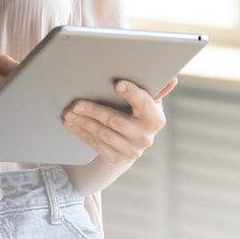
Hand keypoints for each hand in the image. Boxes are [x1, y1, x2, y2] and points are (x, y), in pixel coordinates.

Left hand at [60, 77, 176, 164]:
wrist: (132, 142)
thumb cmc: (138, 113)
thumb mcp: (148, 102)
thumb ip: (155, 90)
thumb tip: (172, 79)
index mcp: (155, 119)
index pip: (145, 104)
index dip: (132, 94)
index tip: (117, 84)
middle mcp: (145, 137)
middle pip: (115, 121)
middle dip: (93, 111)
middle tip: (75, 103)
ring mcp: (131, 150)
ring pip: (102, 134)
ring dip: (82, 122)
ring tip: (68, 112)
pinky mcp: (116, 158)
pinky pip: (95, 144)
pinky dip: (80, 132)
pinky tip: (70, 123)